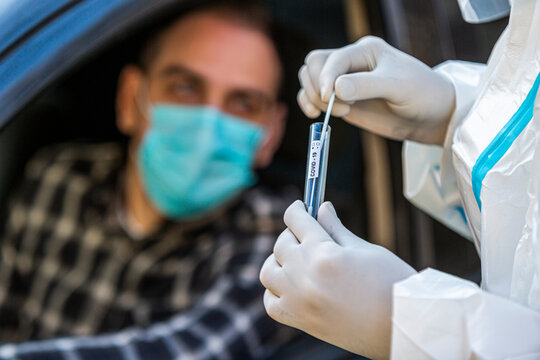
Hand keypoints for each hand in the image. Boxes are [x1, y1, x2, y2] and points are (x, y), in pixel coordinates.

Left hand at [260, 201, 415, 359]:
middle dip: (293, 233)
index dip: (297, 208)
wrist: (401, 325)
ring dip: (278, 261)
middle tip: (306, 233)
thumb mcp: (364, 249)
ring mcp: (299, 300)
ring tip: (295, 259)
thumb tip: (321, 208)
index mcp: (324, 254)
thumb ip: (335, 229)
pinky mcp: (300, 320)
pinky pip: (270, 302)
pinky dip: (275, 291)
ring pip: (269, 271)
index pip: (296, 220)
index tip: (300, 206)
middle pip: (281, 243)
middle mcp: (305, 276)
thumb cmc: (390, 283)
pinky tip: (290, 285)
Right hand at [298, 36, 455, 144]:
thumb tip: (336, 89)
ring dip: (312, 96)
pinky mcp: (342, 100)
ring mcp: (344, 82)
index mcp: (365, 50)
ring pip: (310, 79)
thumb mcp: (398, 87)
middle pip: (314, 64)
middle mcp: (351, 63)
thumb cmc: (421, 94)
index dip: (326, 78)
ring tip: (338, 112)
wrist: (430, 116)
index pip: (331, 59)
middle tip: (334, 106)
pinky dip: (308, 104)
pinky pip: (313, 97)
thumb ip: (366, 85)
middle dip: (317, 86)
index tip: (331, 99)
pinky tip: (316, 116)